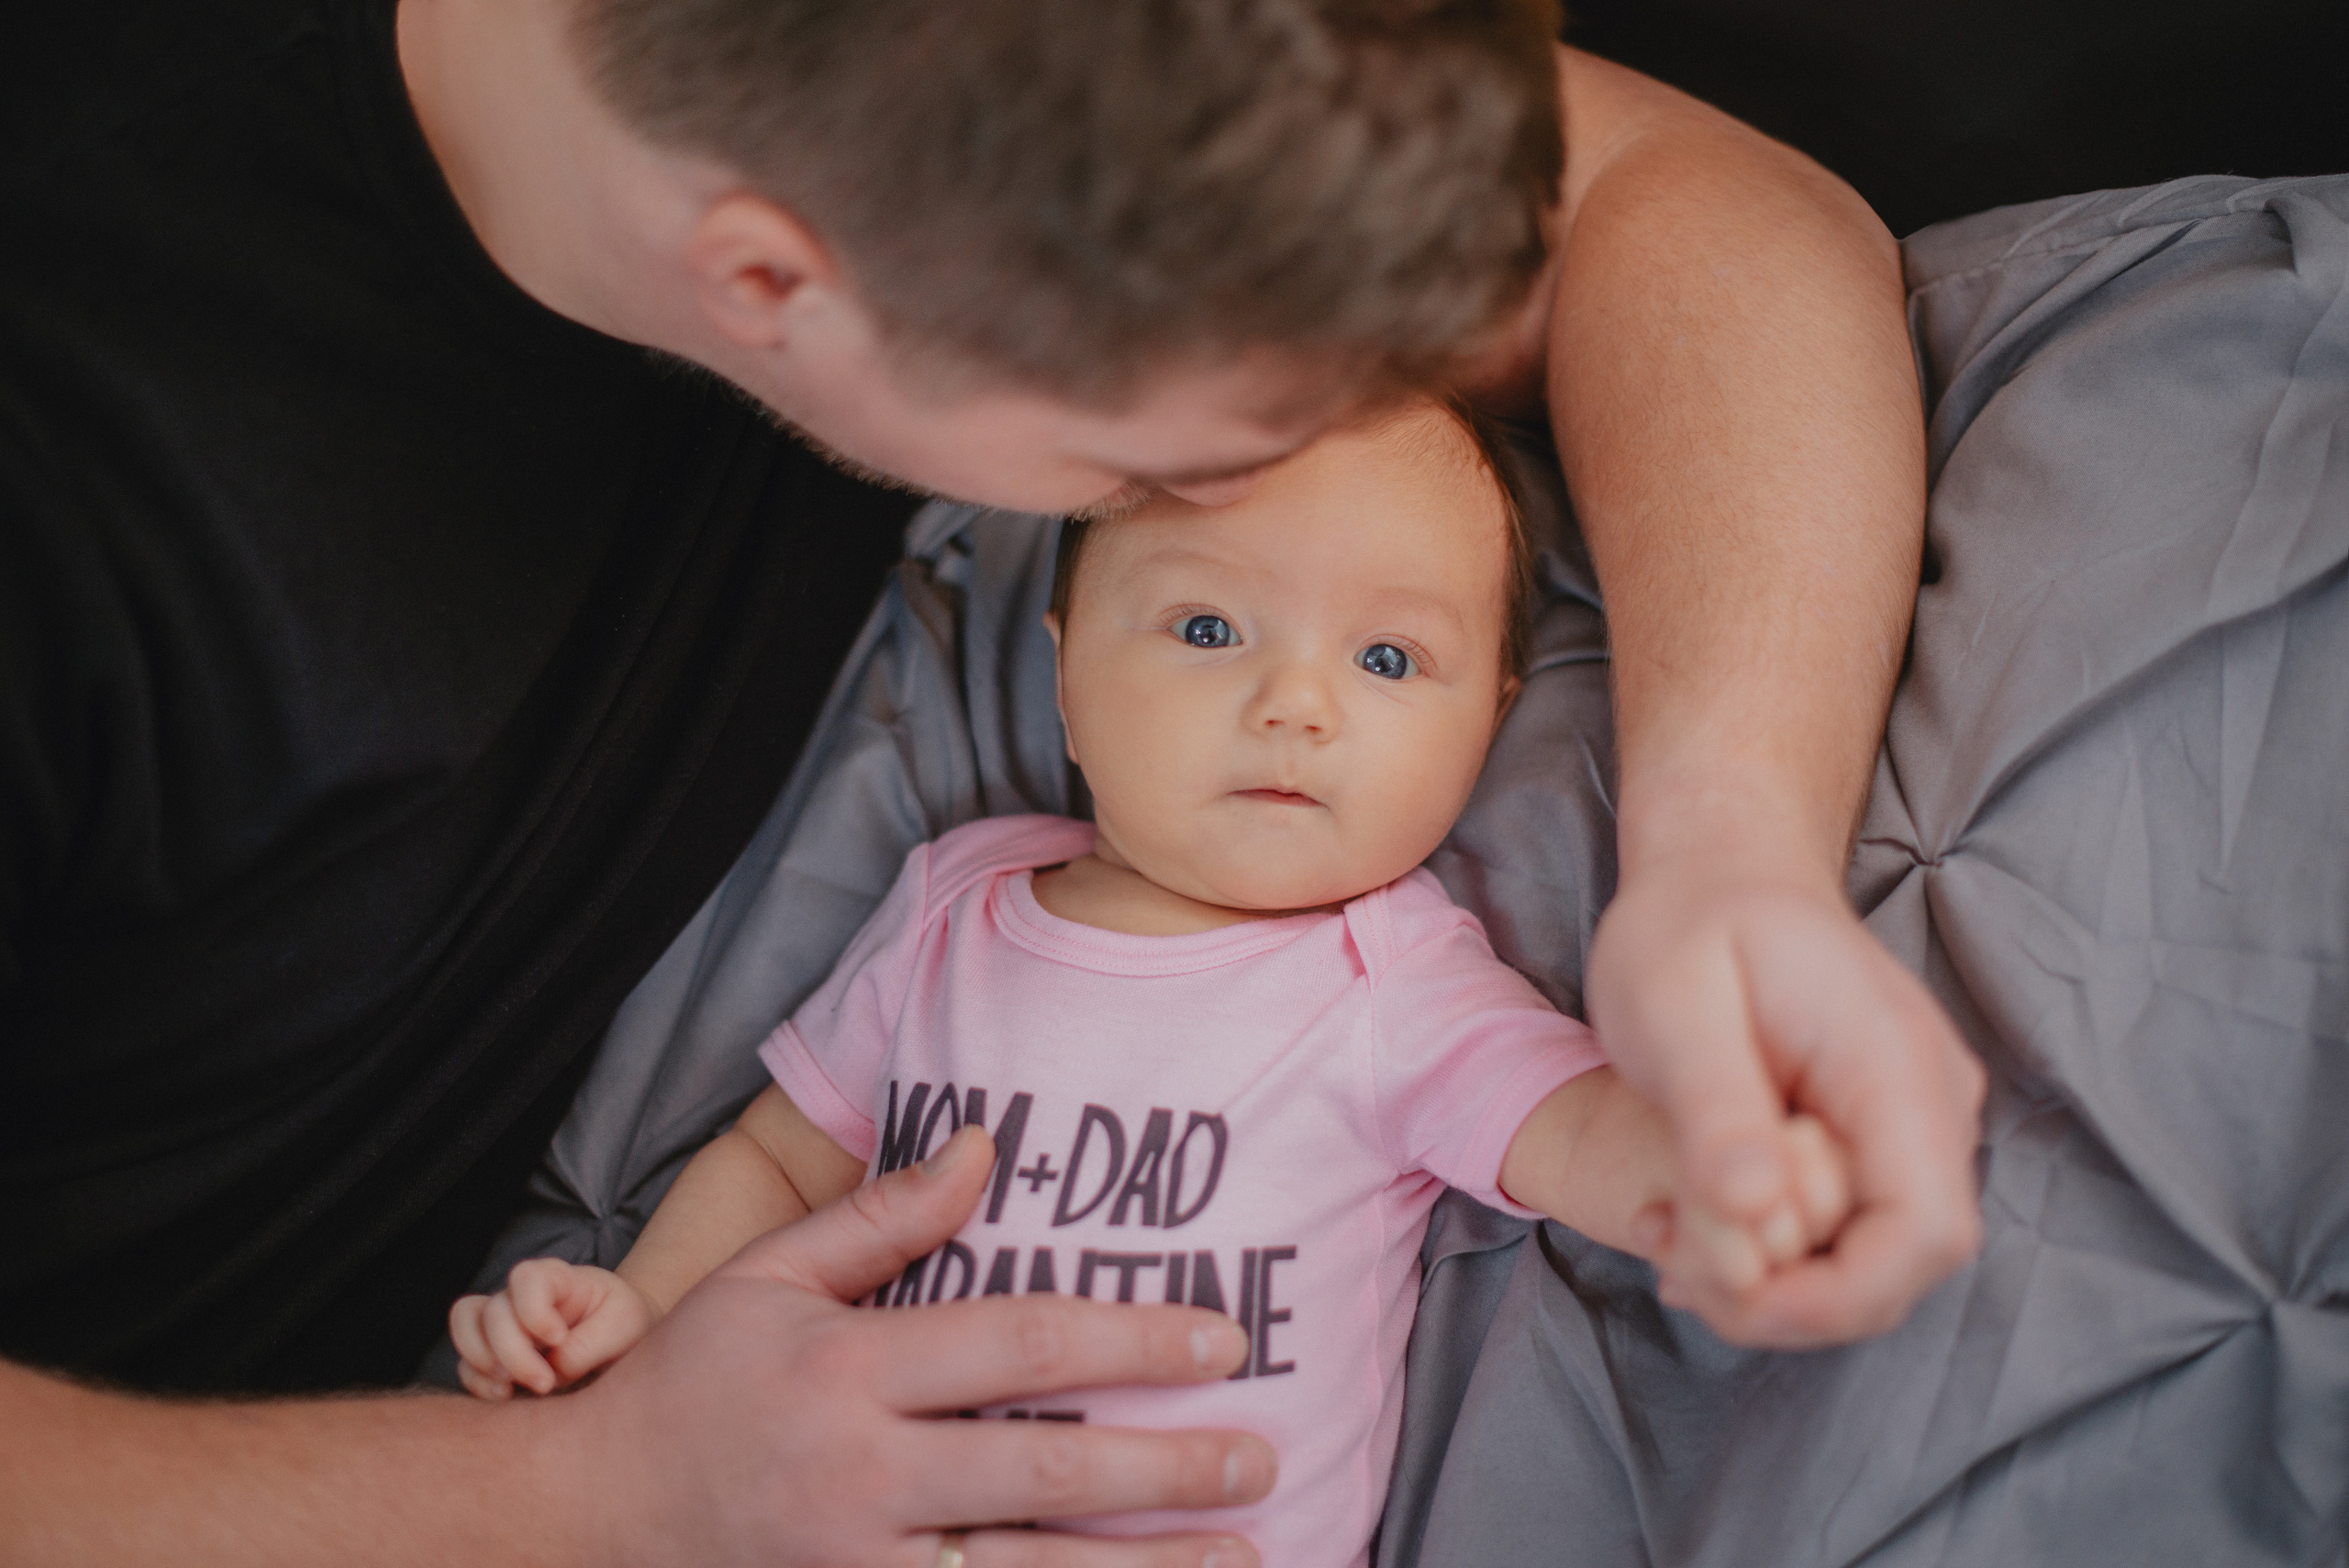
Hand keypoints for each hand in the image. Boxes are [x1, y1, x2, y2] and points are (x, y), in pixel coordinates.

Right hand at [450, 1259, 656, 1398]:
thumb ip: (590, 1343)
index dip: (533, 1310)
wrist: (622, 1342)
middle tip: (545, 1383)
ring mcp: (503, 1324)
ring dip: (483, 1363)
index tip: (559, 1338)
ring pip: (467, 1327)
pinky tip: (505, 1397)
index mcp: (556, 1277)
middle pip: (492, 1312)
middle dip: (513, 1353)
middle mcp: (521, 1296)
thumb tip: (553, 1367)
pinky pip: (466, 1364)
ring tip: (512, 1389)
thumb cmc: (625, 1323)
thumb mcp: (625, 1324)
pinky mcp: (493, 1355)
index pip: (525, 1278)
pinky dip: (477, 1383)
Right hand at [551, 1125, 1274, 1567]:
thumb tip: (985, 1147)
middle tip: (1262, 1453)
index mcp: (846, 1369)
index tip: (1220, 1339)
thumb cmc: (690, 1380)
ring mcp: (857, 1565)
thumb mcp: (769, 1278)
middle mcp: (860, 1474)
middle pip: (1045, 1471)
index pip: (1017, 1346)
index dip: (1128, 1341)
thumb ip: (881, 1216)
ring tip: (1246, 1555)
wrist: (588, 1516)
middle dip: (1168, 1467)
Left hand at [1591, 848, 1984, 1346]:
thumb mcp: (1671, 1001)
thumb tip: (1753, 1207)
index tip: (1727, 1291)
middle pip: (1897, 1265)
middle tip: (1667, 1257)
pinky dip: (1766, 1246)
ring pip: (1867, 1259)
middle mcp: (1929, 1105)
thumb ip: (1715, 1106)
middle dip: (1783, 1296)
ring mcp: (1911, 1126)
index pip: (1925, 1231)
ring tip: (1665, 1228)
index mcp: (1894, 1066)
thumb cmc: (1689, 924)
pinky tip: (1690, 1214)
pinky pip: (1841, 1228)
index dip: (1834, 1296)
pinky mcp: (1875, 1140)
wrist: (1720, 872)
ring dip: (1765, 1277)